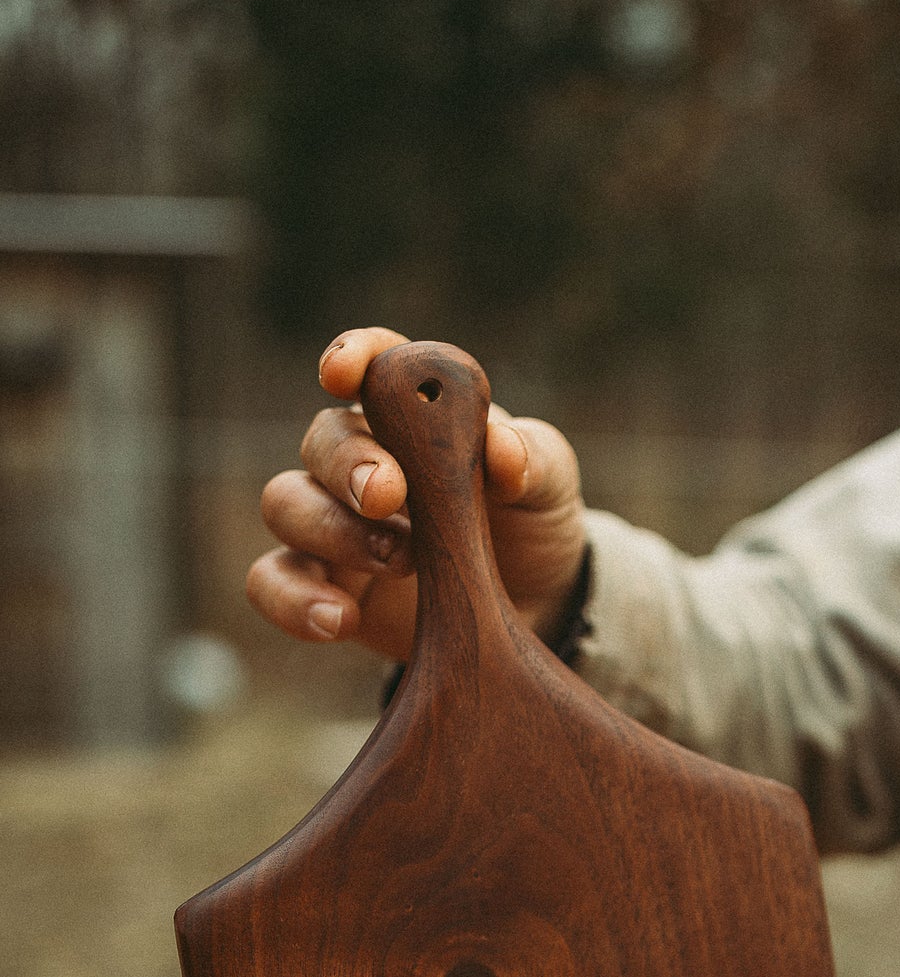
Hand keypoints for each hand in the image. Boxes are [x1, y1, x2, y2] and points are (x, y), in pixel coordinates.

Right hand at [248, 326, 589, 662]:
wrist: (536, 608)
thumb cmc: (530, 522)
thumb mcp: (548, 486)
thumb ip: (529, 459)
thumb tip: (501, 448)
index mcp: (412, 412)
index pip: (371, 364)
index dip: (351, 357)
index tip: (344, 374)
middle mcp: (360, 457)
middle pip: (322, 439)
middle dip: (348, 463)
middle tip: (386, 495)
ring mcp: (333, 521)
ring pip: (285, 503)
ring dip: (329, 530)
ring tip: (399, 562)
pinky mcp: (323, 585)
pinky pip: (273, 583)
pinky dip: (295, 600)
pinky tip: (341, 619)